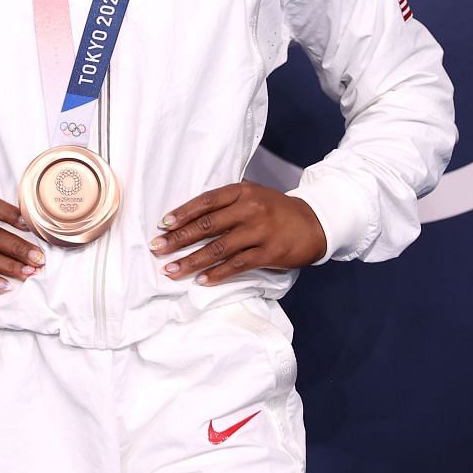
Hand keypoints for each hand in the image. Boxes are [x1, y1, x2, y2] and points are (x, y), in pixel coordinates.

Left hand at [149, 182, 327, 285]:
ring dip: (191, 261)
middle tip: (157, 248)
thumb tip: (191, 214)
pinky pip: (237, 265)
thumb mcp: (254, 194)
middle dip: (178, 239)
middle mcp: (250, 209)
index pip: (206, 201)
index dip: (182, 213)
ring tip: (171, 270)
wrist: (315, 222)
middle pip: (207, 225)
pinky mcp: (269, 252)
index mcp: (242, 191)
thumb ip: (228, 201)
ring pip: (218, 248)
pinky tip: (201, 280)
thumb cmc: (277, 209)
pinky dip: (217, 274)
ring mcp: (260, 231)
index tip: (163, 225)